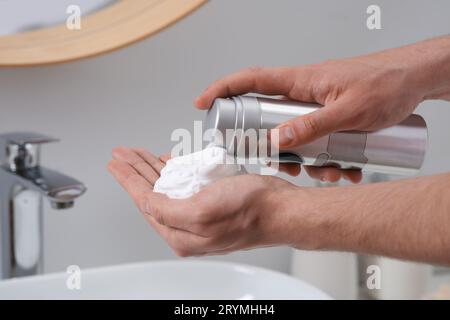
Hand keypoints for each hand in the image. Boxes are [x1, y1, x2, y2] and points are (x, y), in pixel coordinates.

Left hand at [107, 147, 318, 256]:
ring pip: (166, 186)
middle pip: (152, 192)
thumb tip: (146, 203)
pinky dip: (173, 170)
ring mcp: (199, 214)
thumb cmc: (251, 212)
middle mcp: (188, 227)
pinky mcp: (211, 202)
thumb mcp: (202, 212)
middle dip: (135, 170)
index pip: (144, 201)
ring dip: (151, 168)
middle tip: (122, 154)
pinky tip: (166, 162)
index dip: (127, 179)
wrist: (281, 208)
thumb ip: (168, 211)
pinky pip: (184, 184)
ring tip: (137, 154)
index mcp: (181, 233)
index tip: (115, 163)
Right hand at [194, 50, 429, 182]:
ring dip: (306, 159)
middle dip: (274, 147)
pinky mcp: (329, 116)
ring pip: (294, 135)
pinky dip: (324, 156)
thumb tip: (277, 140)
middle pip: (268, 118)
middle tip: (286, 164)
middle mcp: (304, 93)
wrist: (415, 80)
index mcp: (301, 81)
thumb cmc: (387, 82)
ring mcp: (316, 105)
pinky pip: (314, 139)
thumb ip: (313, 126)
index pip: (251, 80)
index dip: (223, 89)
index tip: (203, 102)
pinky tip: (345, 167)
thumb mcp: (351, 111)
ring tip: (330, 171)